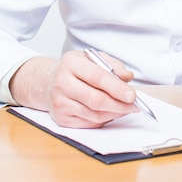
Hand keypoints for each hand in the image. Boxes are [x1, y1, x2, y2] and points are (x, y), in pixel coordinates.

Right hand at [9, 51, 138, 127]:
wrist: (47, 82)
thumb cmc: (74, 69)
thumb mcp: (93, 58)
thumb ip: (113, 65)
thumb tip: (127, 77)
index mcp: (72, 63)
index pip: (97, 77)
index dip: (117, 88)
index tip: (132, 95)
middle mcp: (62, 83)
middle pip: (96, 100)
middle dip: (119, 105)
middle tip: (134, 105)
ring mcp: (60, 103)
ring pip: (94, 114)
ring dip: (114, 113)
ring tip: (125, 108)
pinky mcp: (61, 118)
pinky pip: (89, 123)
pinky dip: (103, 119)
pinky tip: (110, 112)